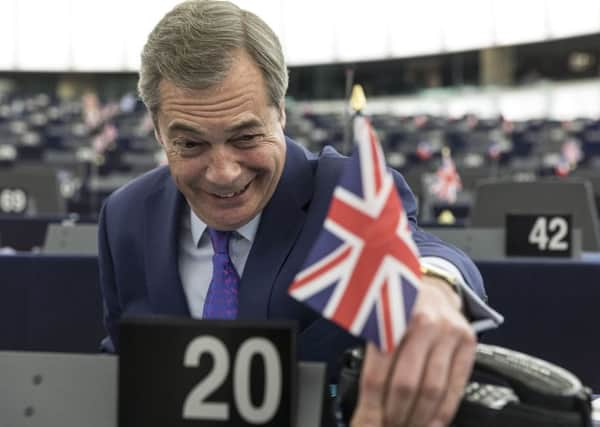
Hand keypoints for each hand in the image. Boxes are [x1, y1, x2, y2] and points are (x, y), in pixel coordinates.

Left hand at [350, 276, 475, 426]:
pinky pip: (456, 385)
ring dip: (416, 418)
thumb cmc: (399, 307)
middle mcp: (421, 321)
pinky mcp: (467, 340)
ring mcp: (447, 331)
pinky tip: (431, 424)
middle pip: (405, 385)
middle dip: (393, 416)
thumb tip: (364, 410)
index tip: (365, 425)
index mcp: (389, 317)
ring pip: (432, 389)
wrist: (433, 286)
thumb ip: (372, 359)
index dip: (370, 408)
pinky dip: (443, 412)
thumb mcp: (377, 321)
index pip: (377, 374)